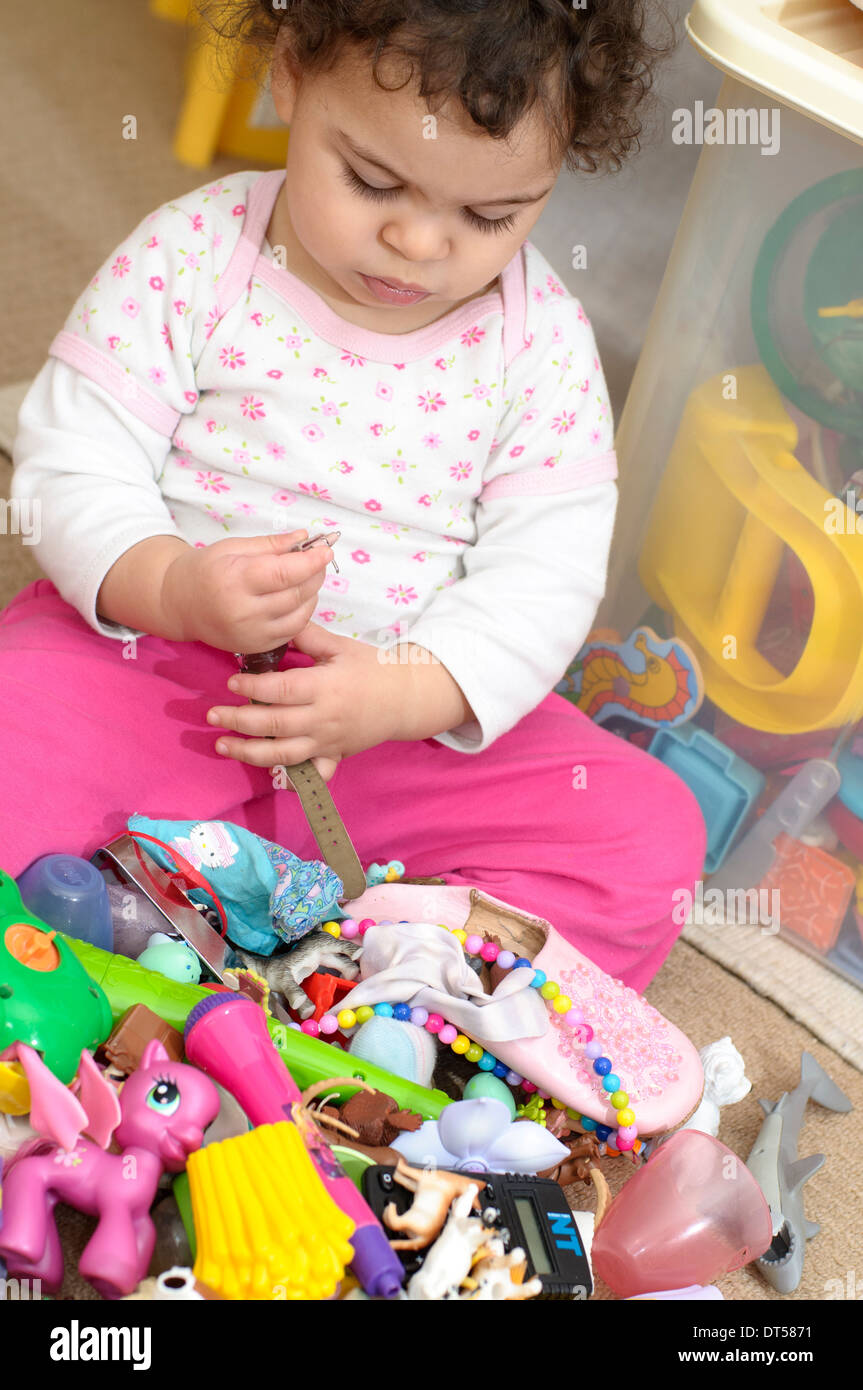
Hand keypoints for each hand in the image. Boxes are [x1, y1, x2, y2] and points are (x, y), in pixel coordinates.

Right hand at [160, 529, 332, 652]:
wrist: (181, 605)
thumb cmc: (206, 571)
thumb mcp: (232, 548)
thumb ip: (271, 544)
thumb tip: (304, 538)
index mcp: (234, 581)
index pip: (283, 573)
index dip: (310, 562)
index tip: (326, 550)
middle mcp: (243, 612)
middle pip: (296, 594)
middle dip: (314, 575)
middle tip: (318, 560)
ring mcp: (251, 634)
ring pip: (300, 615)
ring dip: (312, 594)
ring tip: (307, 577)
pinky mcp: (256, 647)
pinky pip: (292, 630)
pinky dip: (302, 613)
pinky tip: (297, 598)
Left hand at [205, 623, 472, 769]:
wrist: (406, 698)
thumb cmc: (372, 667)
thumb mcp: (341, 646)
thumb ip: (307, 636)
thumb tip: (275, 622)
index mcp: (325, 687)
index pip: (281, 690)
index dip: (252, 688)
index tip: (231, 682)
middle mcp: (324, 718)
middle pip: (274, 724)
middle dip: (239, 721)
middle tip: (212, 714)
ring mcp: (328, 741)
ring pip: (284, 753)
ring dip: (249, 752)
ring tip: (222, 745)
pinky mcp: (334, 755)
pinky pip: (311, 772)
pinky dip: (292, 778)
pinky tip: (268, 774)